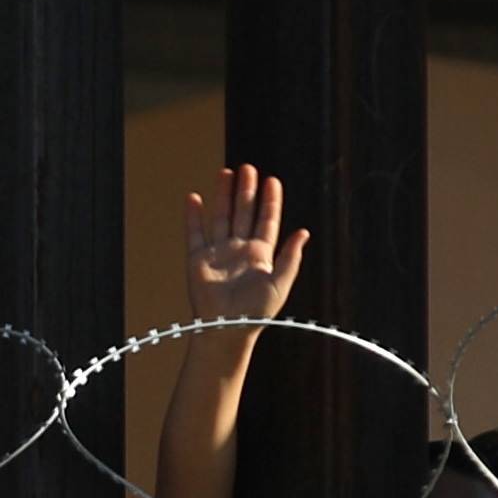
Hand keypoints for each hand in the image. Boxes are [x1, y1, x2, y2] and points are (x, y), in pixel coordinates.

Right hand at [183, 166, 310, 327]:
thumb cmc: (257, 311)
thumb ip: (291, 256)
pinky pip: (195, 233)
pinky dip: (193, 216)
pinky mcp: (198, 260)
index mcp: (261, 255)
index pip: (267, 221)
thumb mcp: (281, 282)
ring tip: (226, 173)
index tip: (272, 181)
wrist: (227, 328)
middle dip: (246, 191)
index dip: (270, 201)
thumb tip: (303, 232)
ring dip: (223, 196)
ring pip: (221, 217)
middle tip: (248, 168)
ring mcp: (218, 254)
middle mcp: (239, 251)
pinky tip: (195, 198)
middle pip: (244, 213)